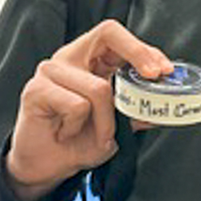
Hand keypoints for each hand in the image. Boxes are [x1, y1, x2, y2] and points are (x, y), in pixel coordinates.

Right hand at [5, 19, 171, 200]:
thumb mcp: (116, 123)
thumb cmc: (78, 139)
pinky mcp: (35, 89)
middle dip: (137, 53)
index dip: (142, 48)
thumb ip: (136, 107)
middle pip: (108, 33)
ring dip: (106, 121)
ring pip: (99, 87)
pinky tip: (66, 133)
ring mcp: (50, 70)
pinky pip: (76, 106)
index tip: (164, 70)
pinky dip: (78, 127)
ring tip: (96, 134)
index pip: (117, 36)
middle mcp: (70, 57)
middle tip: (153, 77)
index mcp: (89, 58)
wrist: (46, 166)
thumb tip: (164, 103)